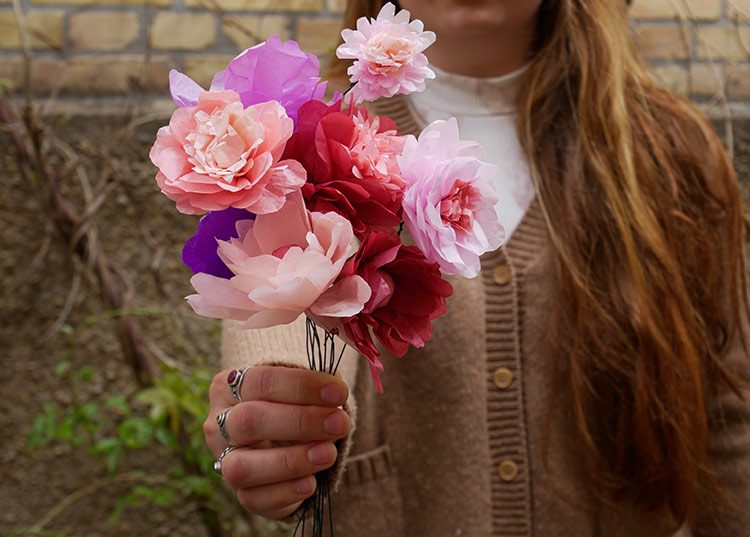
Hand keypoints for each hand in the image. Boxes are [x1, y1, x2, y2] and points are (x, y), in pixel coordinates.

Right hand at [204, 365, 350, 518]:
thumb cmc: (294, 404)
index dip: (301, 386)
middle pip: (249, 421)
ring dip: (291, 461)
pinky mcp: (242, 494)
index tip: (338, 393)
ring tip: (328, 454)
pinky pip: (255, 500)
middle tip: (339, 423)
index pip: (260, 381)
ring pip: (243, 467)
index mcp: (229, 386)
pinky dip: (286, 492)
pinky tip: (311, 483)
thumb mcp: (302, 388)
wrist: (288, 438)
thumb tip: (335, 391)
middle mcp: (219, 424)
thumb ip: (314, 388)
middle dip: (300, 421)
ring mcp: (225, 462)